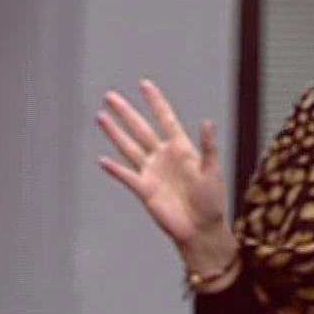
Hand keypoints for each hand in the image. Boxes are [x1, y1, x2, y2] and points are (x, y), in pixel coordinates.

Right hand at [96, 78, 226, 249]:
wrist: (200, 229)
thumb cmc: (211, 201)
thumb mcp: (212, 171)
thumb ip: (208, 147)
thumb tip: (207, 122)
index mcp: (181, 148)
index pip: (165, 118)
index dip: (155, 101)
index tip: (144, 84)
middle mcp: (163, 156)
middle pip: (140, 129)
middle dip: (126, 112)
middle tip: (110, 96)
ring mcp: (152, 172)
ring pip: (129, 147)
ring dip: (115, 133)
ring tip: (101, 117)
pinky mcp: (144, 190)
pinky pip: (127, 176)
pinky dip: (115, 169)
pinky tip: (103, 160)